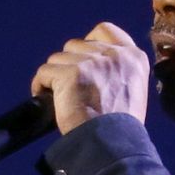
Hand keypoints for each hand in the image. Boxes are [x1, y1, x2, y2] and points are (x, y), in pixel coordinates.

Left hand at [31, 22, 150, 133]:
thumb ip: (117, 72)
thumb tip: (91, 66)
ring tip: (60, 98)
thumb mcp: (132, 91)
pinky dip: (40, 86)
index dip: (88, 42)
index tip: (81, 60)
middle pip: (75, 45)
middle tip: (69, 89)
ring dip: (54, 77)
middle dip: (68, 65)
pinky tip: (46, 100)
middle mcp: (114, 55)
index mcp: (134, 57)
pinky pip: (44, 73)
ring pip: (57, 58)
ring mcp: (91, 62)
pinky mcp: (70, 74)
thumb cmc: (120, 129)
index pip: (105, 30)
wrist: (111, 145)